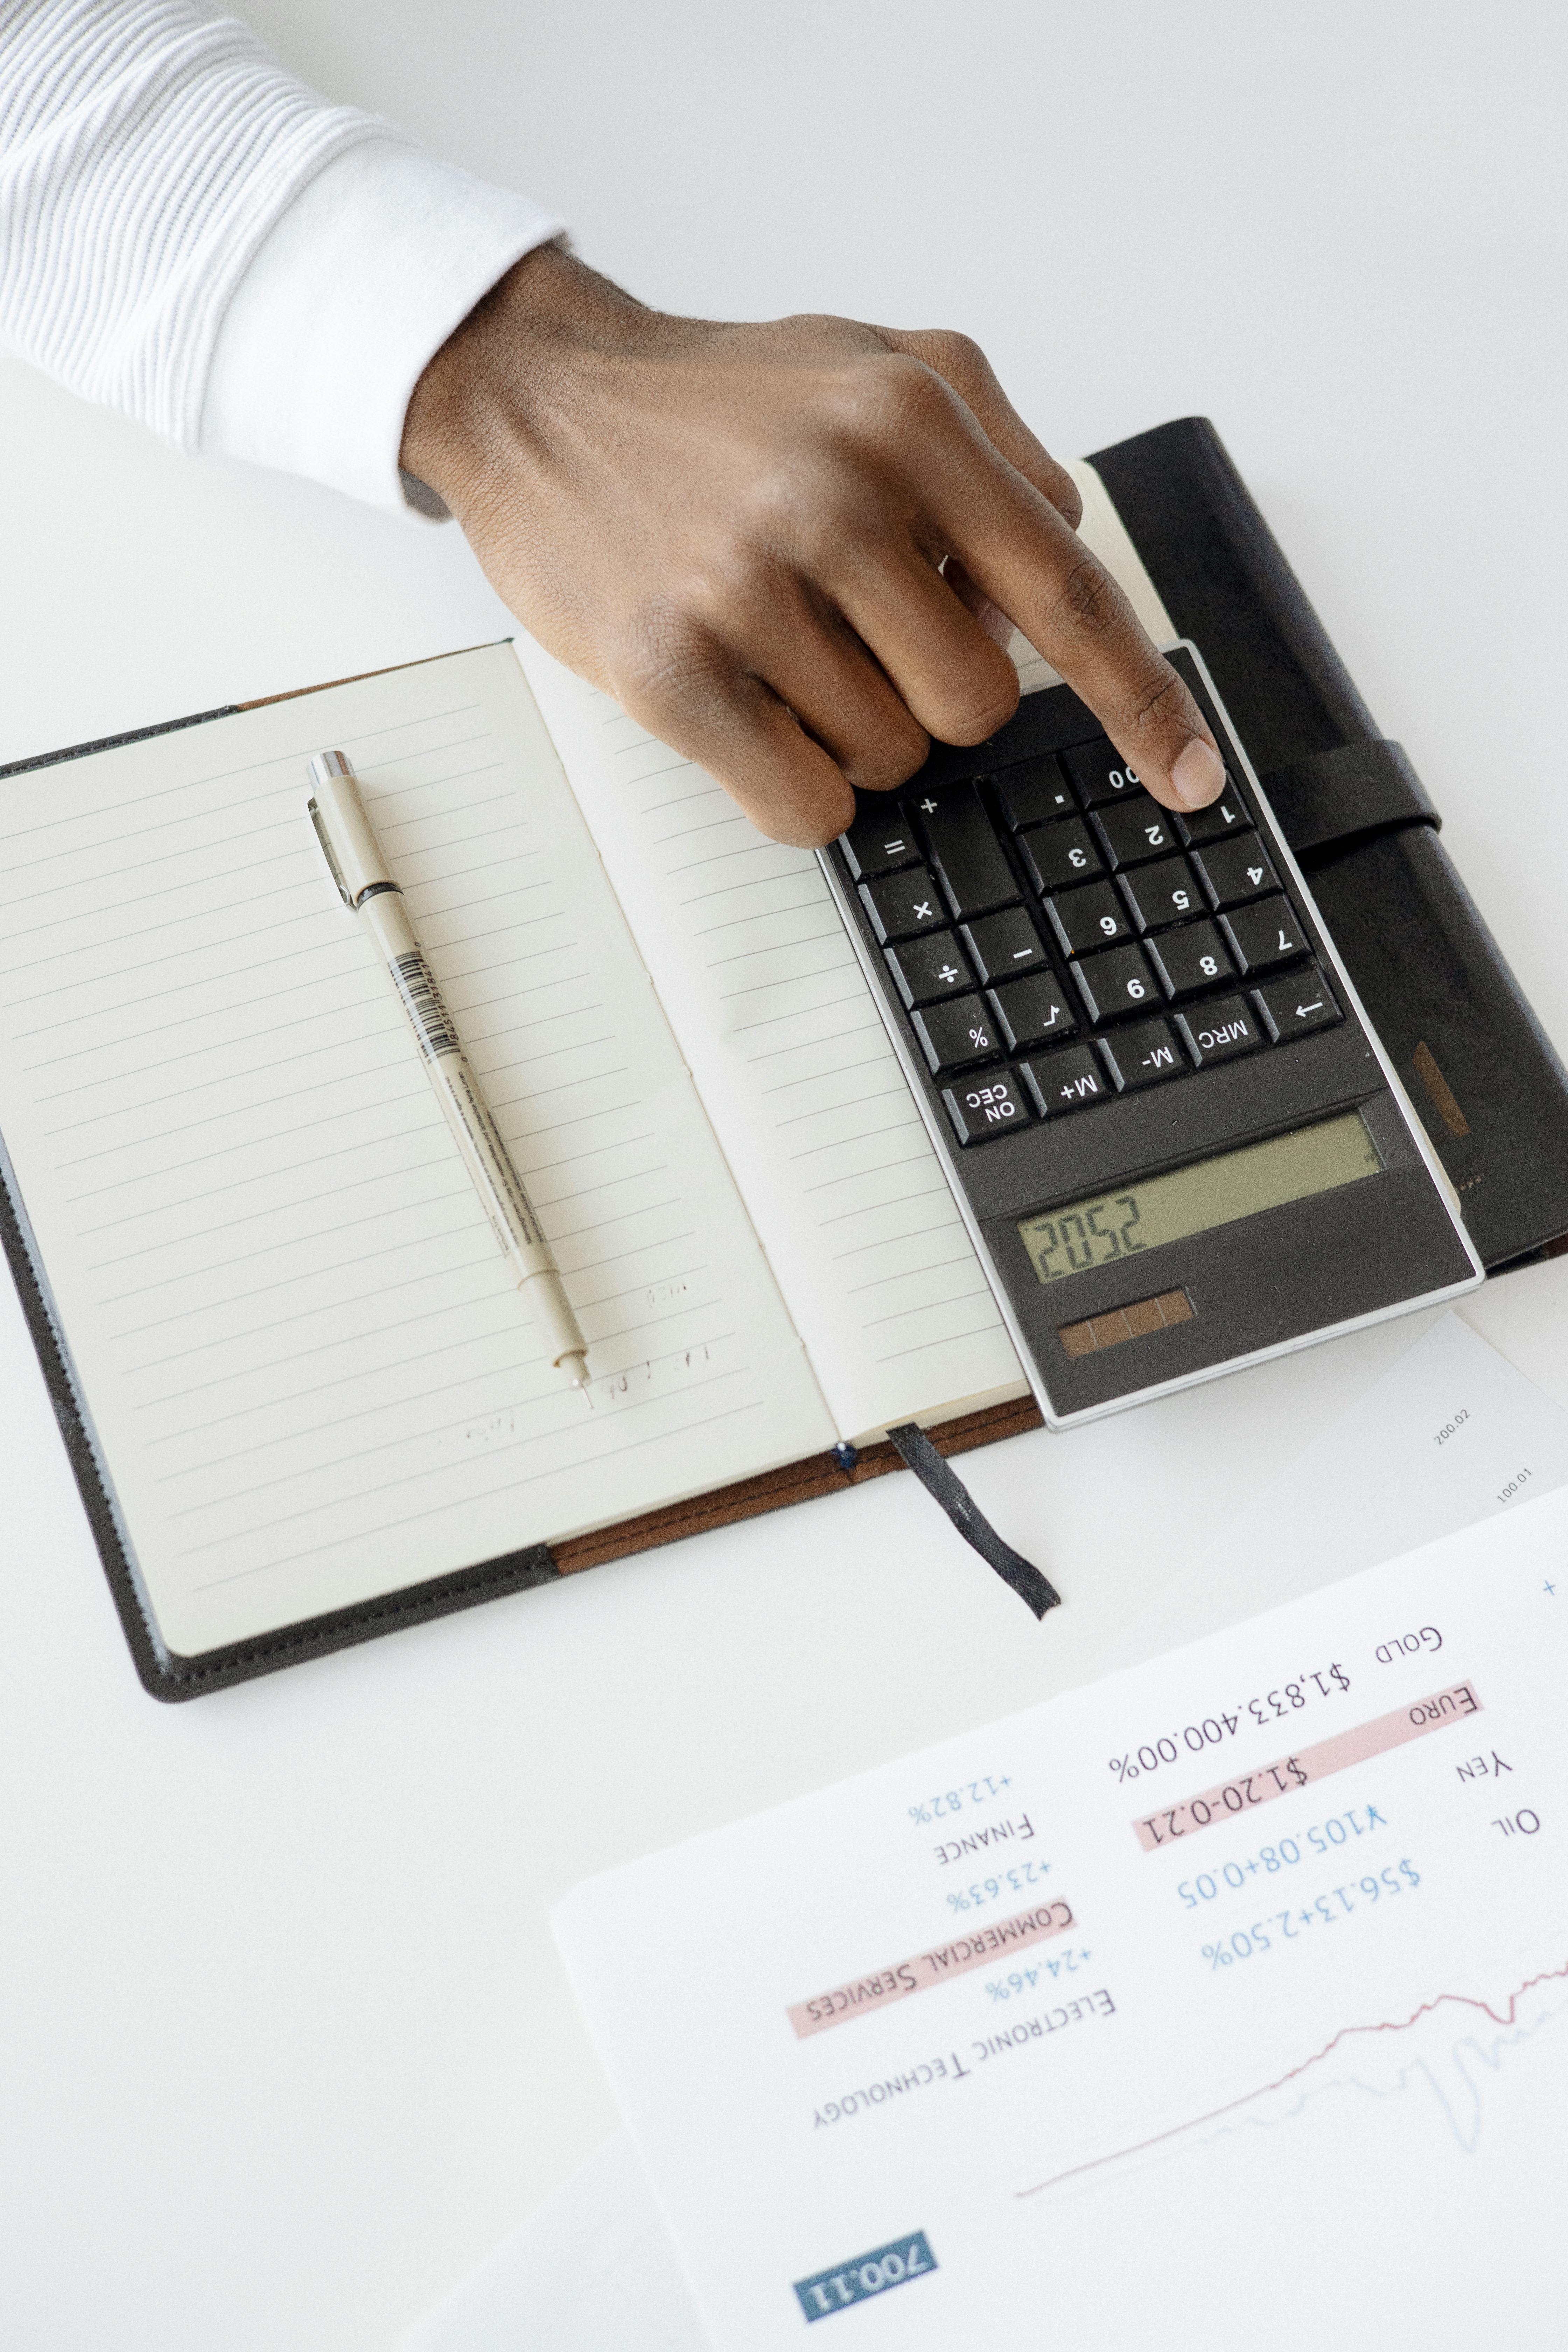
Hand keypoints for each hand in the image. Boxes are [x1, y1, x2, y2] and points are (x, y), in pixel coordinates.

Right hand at [401, 245, 1224, 848]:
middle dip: (932, 693)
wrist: (541, 398)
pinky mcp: (670, 671)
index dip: (1142, 702)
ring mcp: (747, 588)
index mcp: (909, 421)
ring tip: (778, 643)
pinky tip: (752, 706)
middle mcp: (836, 497)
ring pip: (888, 757)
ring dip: (849, 728)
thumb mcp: (882, 367)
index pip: (1070, 592)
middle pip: (977, 704)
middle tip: (857, 632)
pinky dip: (797, 783)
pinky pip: (805, 804)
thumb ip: (998, 457)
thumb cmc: (719, 404)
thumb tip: (1057, 577)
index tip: (1191, 776)